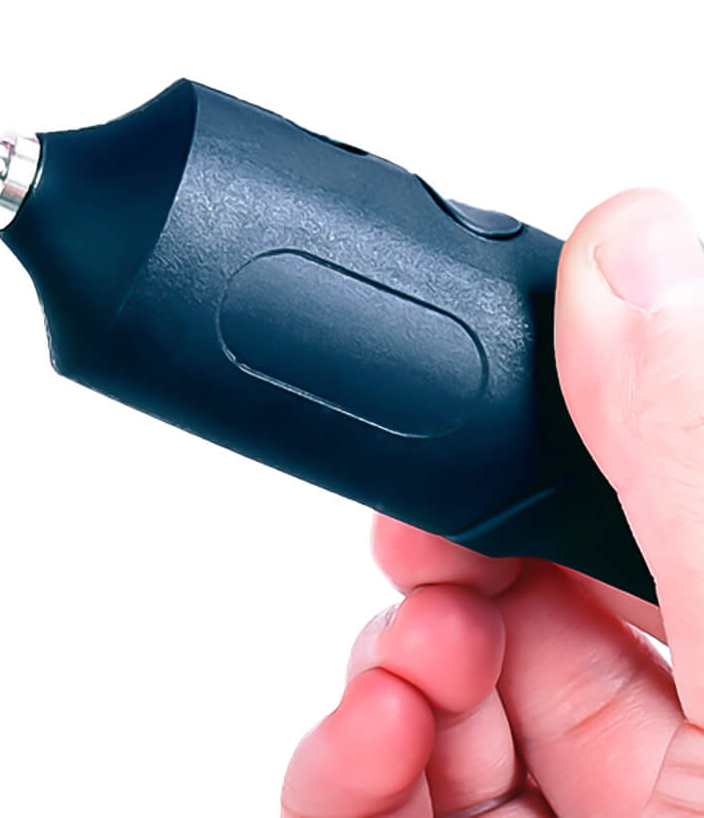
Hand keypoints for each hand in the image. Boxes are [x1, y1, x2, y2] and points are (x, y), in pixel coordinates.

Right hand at [282, 189, 703, 816]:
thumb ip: (686, 452)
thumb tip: (632, 246)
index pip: (643, 511)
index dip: (550, 451)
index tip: (475, 410)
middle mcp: (690, 746)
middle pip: (528, 597)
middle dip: (444, 562)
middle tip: (423, 550)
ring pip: (436, 696)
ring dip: (385, 666)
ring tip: (405, 676)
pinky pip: (376, 804)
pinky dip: (340, 768)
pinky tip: (372, 740)